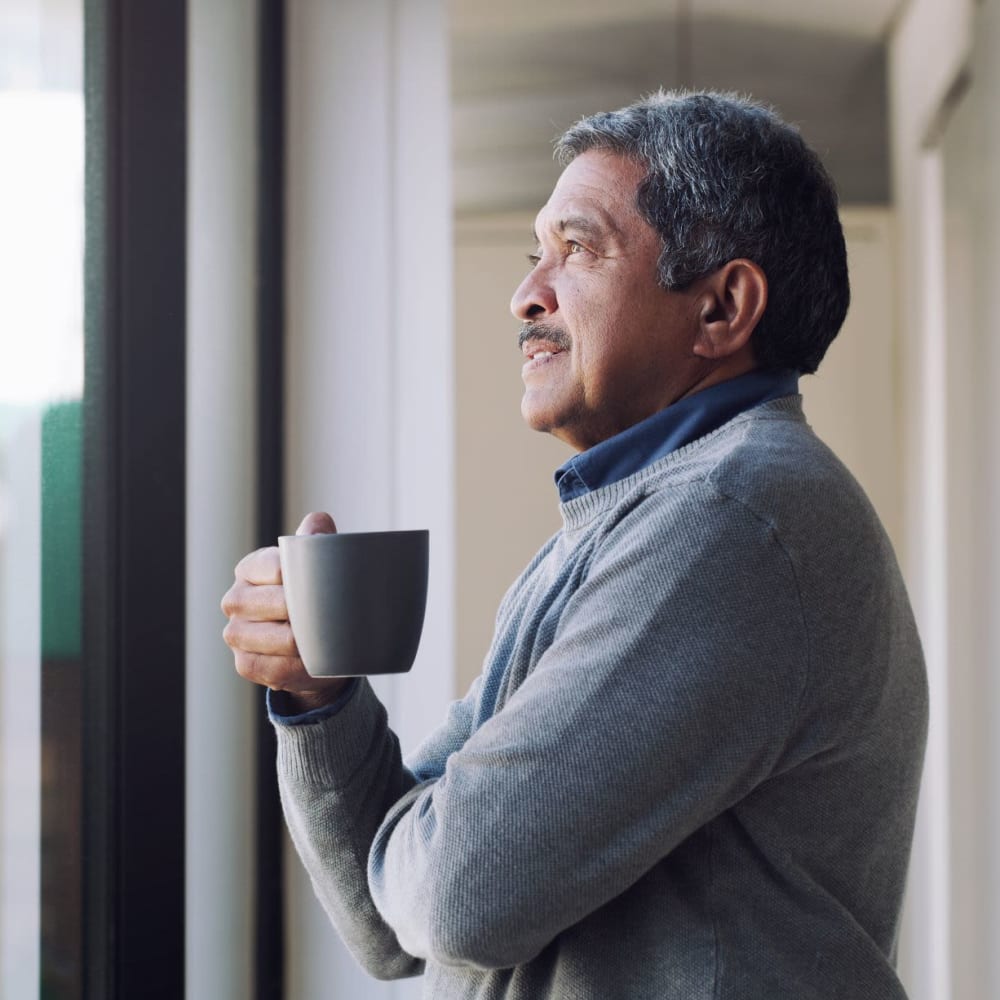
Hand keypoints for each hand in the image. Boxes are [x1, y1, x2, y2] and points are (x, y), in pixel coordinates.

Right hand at [221, 511, 349, 710]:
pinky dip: (299, 668)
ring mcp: (236, 634)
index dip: (306, 579)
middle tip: (335, 616)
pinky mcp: (244, 664)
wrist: (312, 646)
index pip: (279, 568)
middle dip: (311, 612)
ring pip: (280, 639)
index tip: (328, 586)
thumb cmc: (313, 598)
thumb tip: (319, 522)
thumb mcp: (316, 568)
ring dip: (308, 643)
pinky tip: (312, 661)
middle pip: (279, 604)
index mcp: (251, 568)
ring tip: (328, 639)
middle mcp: (236, 599)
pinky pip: (275, 668)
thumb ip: (317, 541)